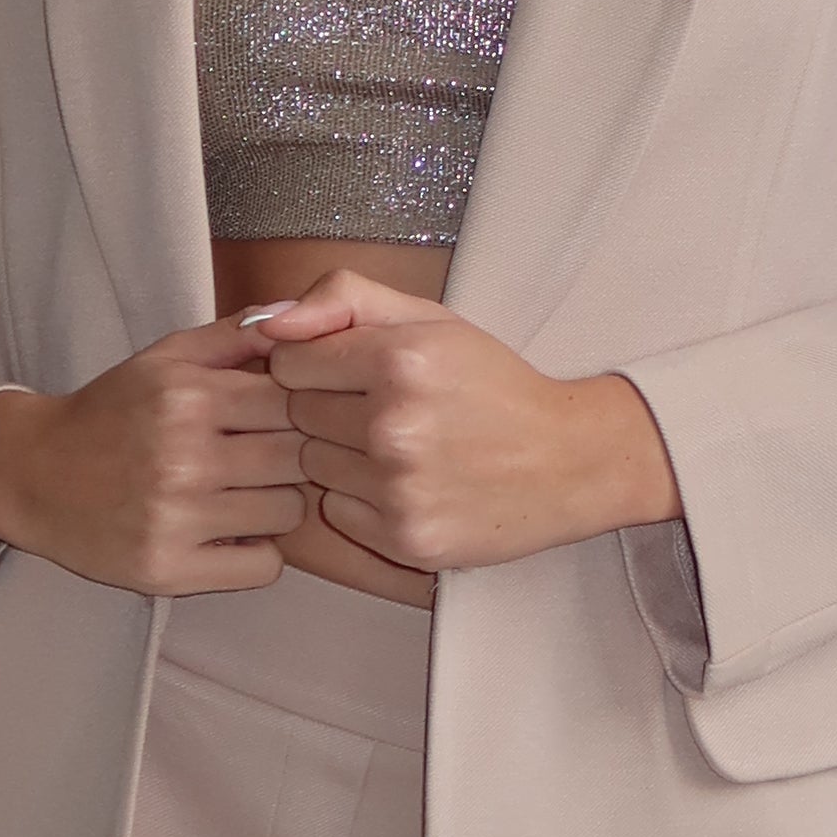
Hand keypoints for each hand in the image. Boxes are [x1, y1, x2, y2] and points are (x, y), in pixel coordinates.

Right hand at [0, 326, 306, 597]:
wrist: (30, 474)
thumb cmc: (108, 412)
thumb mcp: (163, 359)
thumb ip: (232, 336)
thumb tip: (294, 317)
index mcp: (186, 397)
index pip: (295, 401)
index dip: (300, 408)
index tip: (280, 419)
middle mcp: (183, 457)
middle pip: (299, 458)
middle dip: (292, 456)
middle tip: (264, 459)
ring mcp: (176, 519)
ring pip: (288, 513)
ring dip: (275, 505)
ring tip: (241, 495)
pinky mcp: (168, 570)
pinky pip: (264, 567)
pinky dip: (256, 554)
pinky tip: (228, 534)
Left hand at [245, 274, 680, 578]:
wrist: (570, 460)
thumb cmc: (495, 386)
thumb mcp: (430, 319)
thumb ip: (342, 298)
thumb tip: (265, 320)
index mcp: (401, 358)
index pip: (289, 361)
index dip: (317, 365)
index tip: (354, 373)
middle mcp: (396, 424)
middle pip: (296, 416)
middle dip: (328, 410)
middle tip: (386, 412)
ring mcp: (399, 487)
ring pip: (313, 468)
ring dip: (343, 458)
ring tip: (399, 450)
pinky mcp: (406, 537)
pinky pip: (339, 514)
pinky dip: (363, 502)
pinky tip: (408, 486)